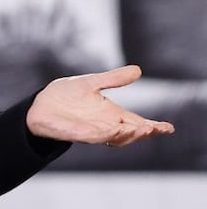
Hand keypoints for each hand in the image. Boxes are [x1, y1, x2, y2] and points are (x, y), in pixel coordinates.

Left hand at [26, 65, 175, 146]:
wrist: (40, 104)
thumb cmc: (66, 95)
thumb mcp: (92, 83)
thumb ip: (113, 79)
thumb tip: (138, 70)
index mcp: (111, 114)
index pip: (137, 122)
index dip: (153, 127)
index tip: (169, 128)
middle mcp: (106, 125)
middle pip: (131, 133)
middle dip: (144, 132)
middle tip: (156, 128)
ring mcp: (93, 131)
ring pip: (116, 138)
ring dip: (130, 135)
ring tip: (142, 129)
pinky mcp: (78, 134)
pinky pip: (96, 137)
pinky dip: (108, 135)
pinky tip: (116, 130)